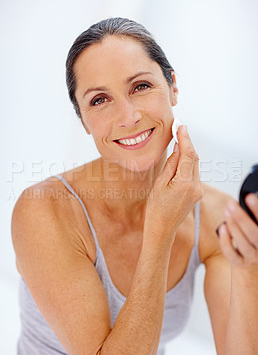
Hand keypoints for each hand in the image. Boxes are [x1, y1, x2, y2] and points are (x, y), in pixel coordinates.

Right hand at [144, 125, 202, 241]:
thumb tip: (177, 149)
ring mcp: (198, 191)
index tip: (181, 126)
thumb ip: (171, 165)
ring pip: (195, 165)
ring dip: (187, 153)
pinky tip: (180, 158)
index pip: (188, 155)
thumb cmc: (156, 209)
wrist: (162, 229)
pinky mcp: (196, 193)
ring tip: (178, 140)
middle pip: (194, 158)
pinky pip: (193, 173)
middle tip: (179, 129)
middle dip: (187, 143)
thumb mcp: (159, 184)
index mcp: (185, 184)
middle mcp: (195, 187)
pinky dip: (187, 164)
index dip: (185, 138)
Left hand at [217, 194, 257, 266]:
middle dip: (242, 218)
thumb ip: (251, 213)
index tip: (249, 197)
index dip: (257, 209)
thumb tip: (246, 197)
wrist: (252, 255)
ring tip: (226, 212)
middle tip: (231, 205)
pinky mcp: (241, 262)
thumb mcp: (254, 221)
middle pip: (255, 234)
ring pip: (243, 244)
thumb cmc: (252, 232)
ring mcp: (253, 256)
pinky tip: (222, 228)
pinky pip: (232, 255)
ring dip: (233, 227)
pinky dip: (226, 241)